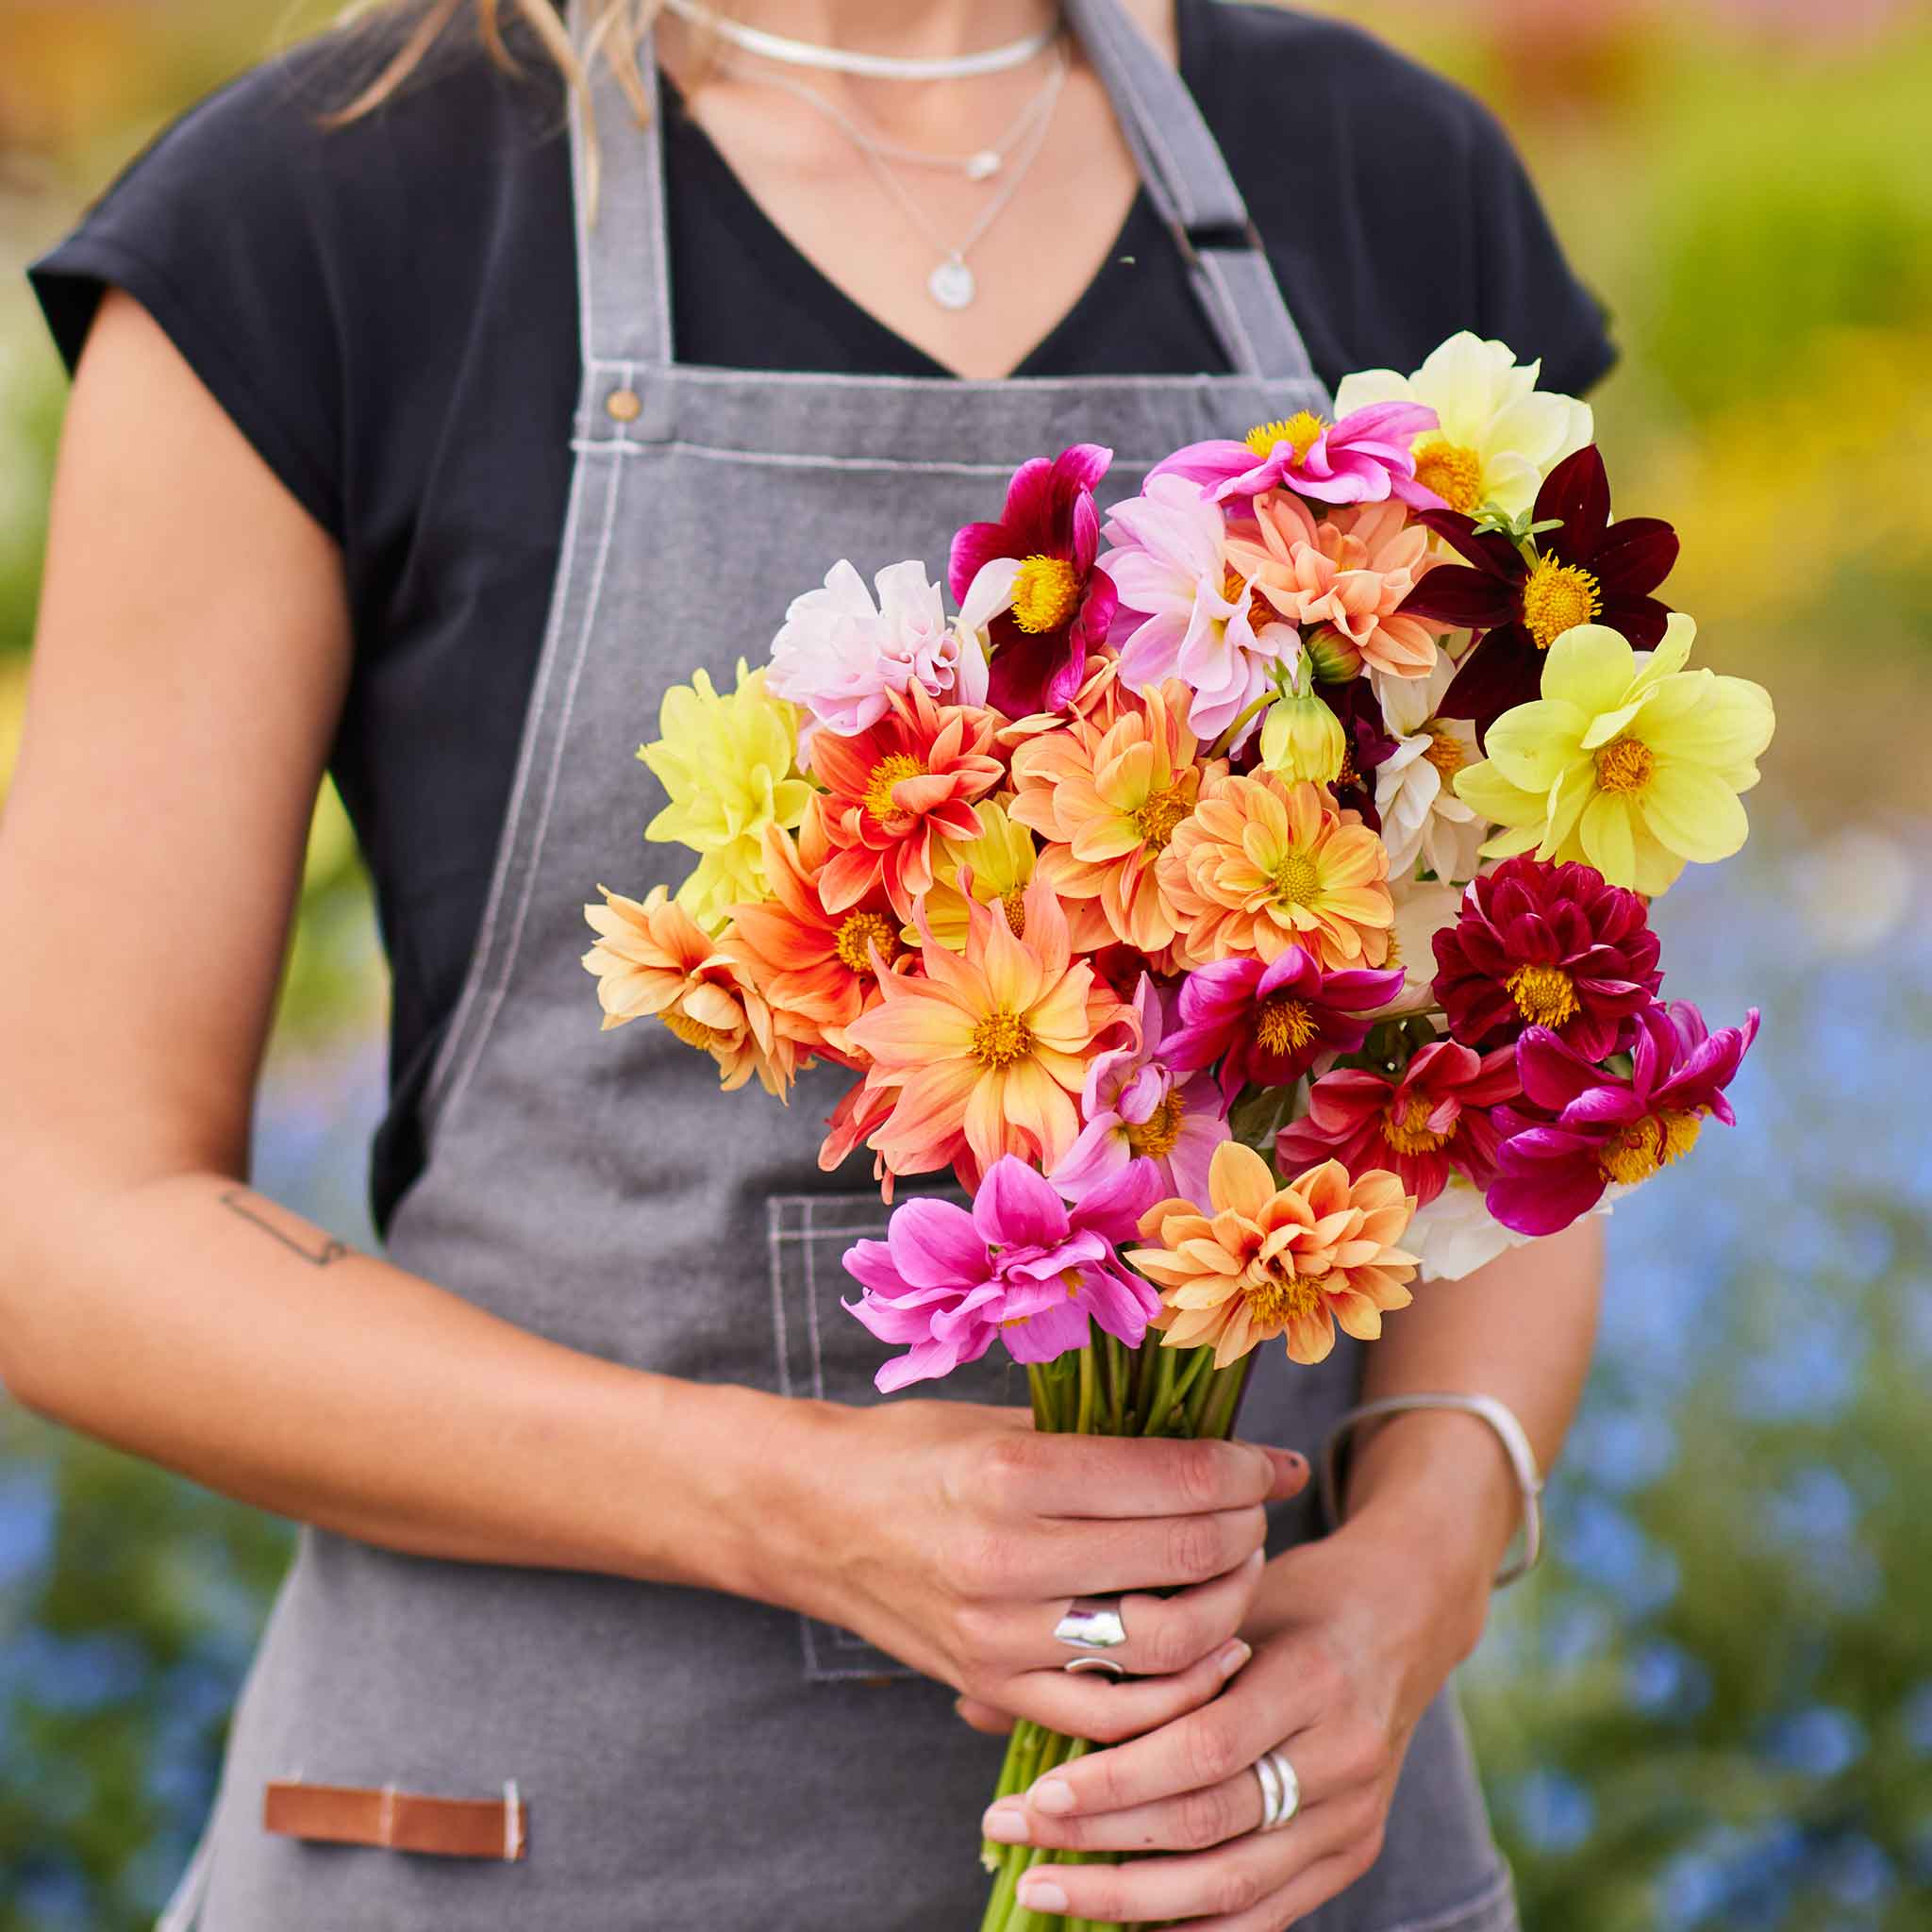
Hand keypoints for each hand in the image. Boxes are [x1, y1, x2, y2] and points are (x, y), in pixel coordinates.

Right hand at [783, 1398, 1308, 1740]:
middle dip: (1246, 1534)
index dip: (1243, 1471)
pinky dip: (1176, 1691)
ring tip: (1234, 1578)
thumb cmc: (913, 1451)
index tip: (1269, 1464)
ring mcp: (999, 1635)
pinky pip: (1114, 1715)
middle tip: (1257, 1516)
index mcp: (1014, 1470)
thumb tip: (1231, 1449)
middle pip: (1182, 1560)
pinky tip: (1200, 1653)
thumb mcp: (1005, 1420)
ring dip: (1226, 1612)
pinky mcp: (991, 1687)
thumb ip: (1110, 1440)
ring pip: (1164, 1647)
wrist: (810, 1516)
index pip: (1173, 1480)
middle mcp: (1008, 1557)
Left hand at [975, 1500, 1489, 1927]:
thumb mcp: (1217, 1596)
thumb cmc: (1289, 1592)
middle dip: (1102, 1841)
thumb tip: (976, 1701)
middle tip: (1013, 1832)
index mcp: (1311, 1675)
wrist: (1401, 1614)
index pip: (1202, 1748)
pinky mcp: (1355, 1850)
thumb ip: (1121, 1649)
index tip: (1036, 1792)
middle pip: (1211, 1822)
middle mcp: (1343, 1753)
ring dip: (1129, 1899)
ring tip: (1045, 1888)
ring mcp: (1354, 1812)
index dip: (1117, 1780)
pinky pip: (1267, 1913)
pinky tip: (1122, 1922)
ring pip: (1234, 1883)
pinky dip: (1191, 1924)